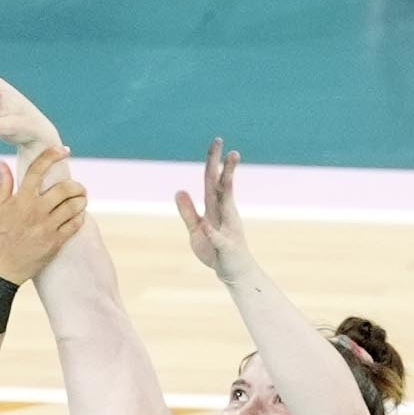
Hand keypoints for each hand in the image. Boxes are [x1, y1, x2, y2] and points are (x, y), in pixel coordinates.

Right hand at [0, 142, 88, 284]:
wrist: (2, 268)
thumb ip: (4, 184)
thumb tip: (1, 162)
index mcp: (21, 199)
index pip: (38, 169)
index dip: (52, 155)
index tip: (64, 150)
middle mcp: (36, 211)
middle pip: (64, 188)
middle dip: (76, 185)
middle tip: (78, 187)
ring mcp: (47, 227)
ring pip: (74, 206)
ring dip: (81, 200)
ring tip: (81, 199)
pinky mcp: (56, 242)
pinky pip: (75, 224)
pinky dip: (80, 216)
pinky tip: (79, 214)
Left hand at [172, 139, 252, 280]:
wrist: (234, 273)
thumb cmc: (215, 251)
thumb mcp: (196, 230)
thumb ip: (188, 212)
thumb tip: (179, 190)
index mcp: (215, 208)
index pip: (212, 180)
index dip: (213, 161)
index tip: (217, 141)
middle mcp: (225, 213)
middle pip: (222, 186)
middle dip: (225, 166)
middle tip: (228, 147)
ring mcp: (228, 228)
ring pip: (226, 204)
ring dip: (226, 187)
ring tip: (226, 172)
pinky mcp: (226, 247)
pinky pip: (218, 238)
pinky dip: (211, 233)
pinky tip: (205, 226)